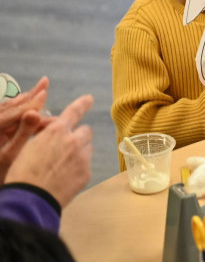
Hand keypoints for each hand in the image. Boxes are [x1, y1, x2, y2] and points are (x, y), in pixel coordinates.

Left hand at [0, 76, 48, 181]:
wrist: (2, 187)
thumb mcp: (10, 156)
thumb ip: (22, 134)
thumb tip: (35, 112)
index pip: (15, 113)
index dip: (31, 103)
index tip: (46, 93)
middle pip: (11, 108)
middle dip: (29, 97)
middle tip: (45, 83)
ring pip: (8, 111)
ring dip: (25, 102)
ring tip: (39, 91)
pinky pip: (7, 118)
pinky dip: (18, 111)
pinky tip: (28, 108)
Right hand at [6, 93, 93, 207]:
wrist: (29, 200)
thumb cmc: (22, 173)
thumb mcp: (26, 147)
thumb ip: (43, 136)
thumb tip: (51, 131)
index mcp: (56, 131)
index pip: (74, 111)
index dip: (82, 104)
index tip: (89, 98)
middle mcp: (73, 140)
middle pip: (85, 131)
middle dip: (77, 136)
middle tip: (65, 147)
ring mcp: (83, 157)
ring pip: (87, 147)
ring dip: (79, 151)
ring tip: (63, 164)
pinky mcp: (86, 173)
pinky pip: (86, 165)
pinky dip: (79, 168)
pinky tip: (65, 177)